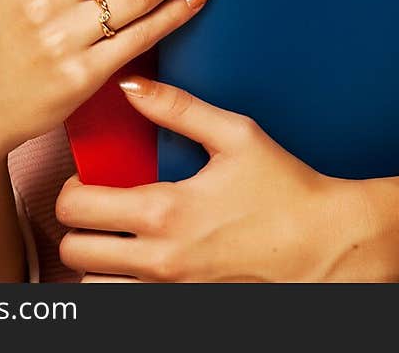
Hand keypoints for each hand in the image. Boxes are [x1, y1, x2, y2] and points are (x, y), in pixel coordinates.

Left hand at [57, 77, 382, 281]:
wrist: (327, 247)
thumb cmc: (286, 190)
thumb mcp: (236, 134)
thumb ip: (178, 107)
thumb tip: (130, 86)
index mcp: (165, 211)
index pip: (78, 208)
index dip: (71, 189)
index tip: (87, 178)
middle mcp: (160, 260)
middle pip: (75, 254)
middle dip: (75, 227)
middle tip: (95, 208)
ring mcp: (172, 294)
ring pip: (95, 291)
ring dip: (96, 266)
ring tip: (115, 240)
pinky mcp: (186, 312)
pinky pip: (128, 308)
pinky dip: (122, 288)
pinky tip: (140, 266)